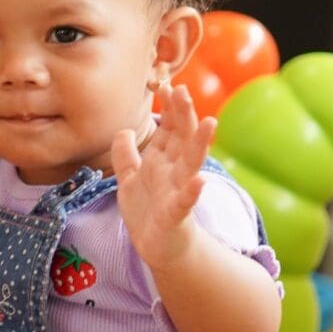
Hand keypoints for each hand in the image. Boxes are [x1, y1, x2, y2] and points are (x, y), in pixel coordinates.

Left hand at [111, 80, 219, 268]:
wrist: (157, 248)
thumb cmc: (147, 212)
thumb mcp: (129, 179)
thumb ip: (125, 155)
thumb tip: (123, 130)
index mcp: (162, 161)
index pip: (169, 128)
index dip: (169, 108)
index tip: (166, 84)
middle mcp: (173, 171)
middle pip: (182, 137)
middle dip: (183, 114)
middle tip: (182, 90)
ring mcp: (178, 191)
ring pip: (191, 162)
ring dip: (200, 142)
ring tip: (209, 122)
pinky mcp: (176, 214)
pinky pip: (186, 201)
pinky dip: (193, 191)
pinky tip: (200, 180)